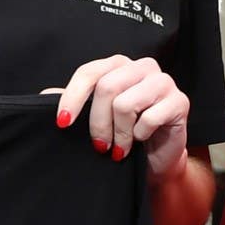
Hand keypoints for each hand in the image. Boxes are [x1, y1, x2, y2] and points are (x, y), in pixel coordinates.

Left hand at [50, 55, 192, 175]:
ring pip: (126, 104)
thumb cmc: (125, 135)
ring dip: (119, 133)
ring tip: (120, 147)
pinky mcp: (180, 101)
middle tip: (99, 146)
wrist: (157, 159)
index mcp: (119, 65)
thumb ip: (74, 104)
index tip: (63, 123)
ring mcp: (163, 82)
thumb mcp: (96, 118)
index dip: (72, 97)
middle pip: (107, 88)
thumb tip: (44, 95)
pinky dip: (140, 135)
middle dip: (98, 123)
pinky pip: (150, 118)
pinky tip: (141, 139)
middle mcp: (142, 67)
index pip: (89, 72)